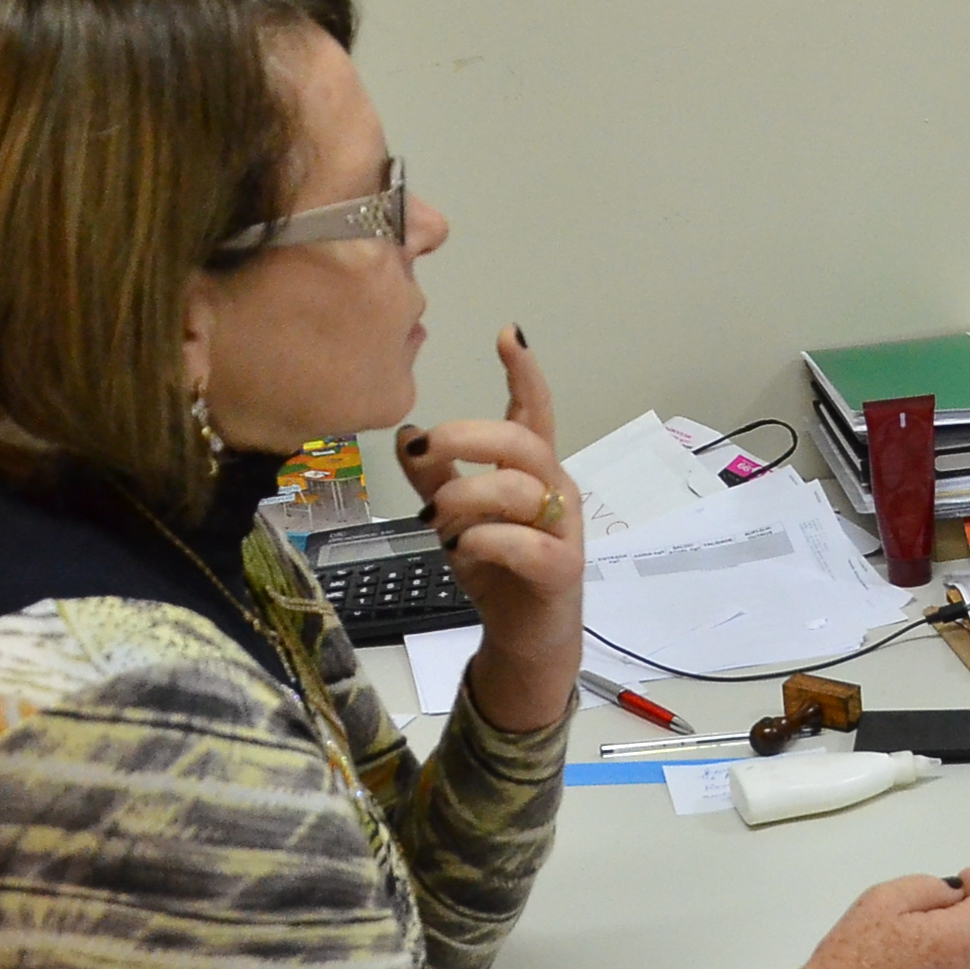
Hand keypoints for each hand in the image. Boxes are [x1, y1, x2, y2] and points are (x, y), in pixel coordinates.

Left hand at [399, 326, 583, 731]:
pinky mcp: (561, 568)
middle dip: (470, 436)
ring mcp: (562, 528)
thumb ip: (433, 474)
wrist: (526, 634)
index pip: (534, 411)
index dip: (524, 372)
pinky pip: (523, 542)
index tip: (507, 333)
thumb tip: (407, 431)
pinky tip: (461, 551)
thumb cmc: (495, 567)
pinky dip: (484, 542)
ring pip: (518, 490)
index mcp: (532, 470)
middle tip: (427, 447)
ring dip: (465, 498)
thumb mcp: (453, 515)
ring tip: (436, 521)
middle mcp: (554, 490)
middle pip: (523, 442)